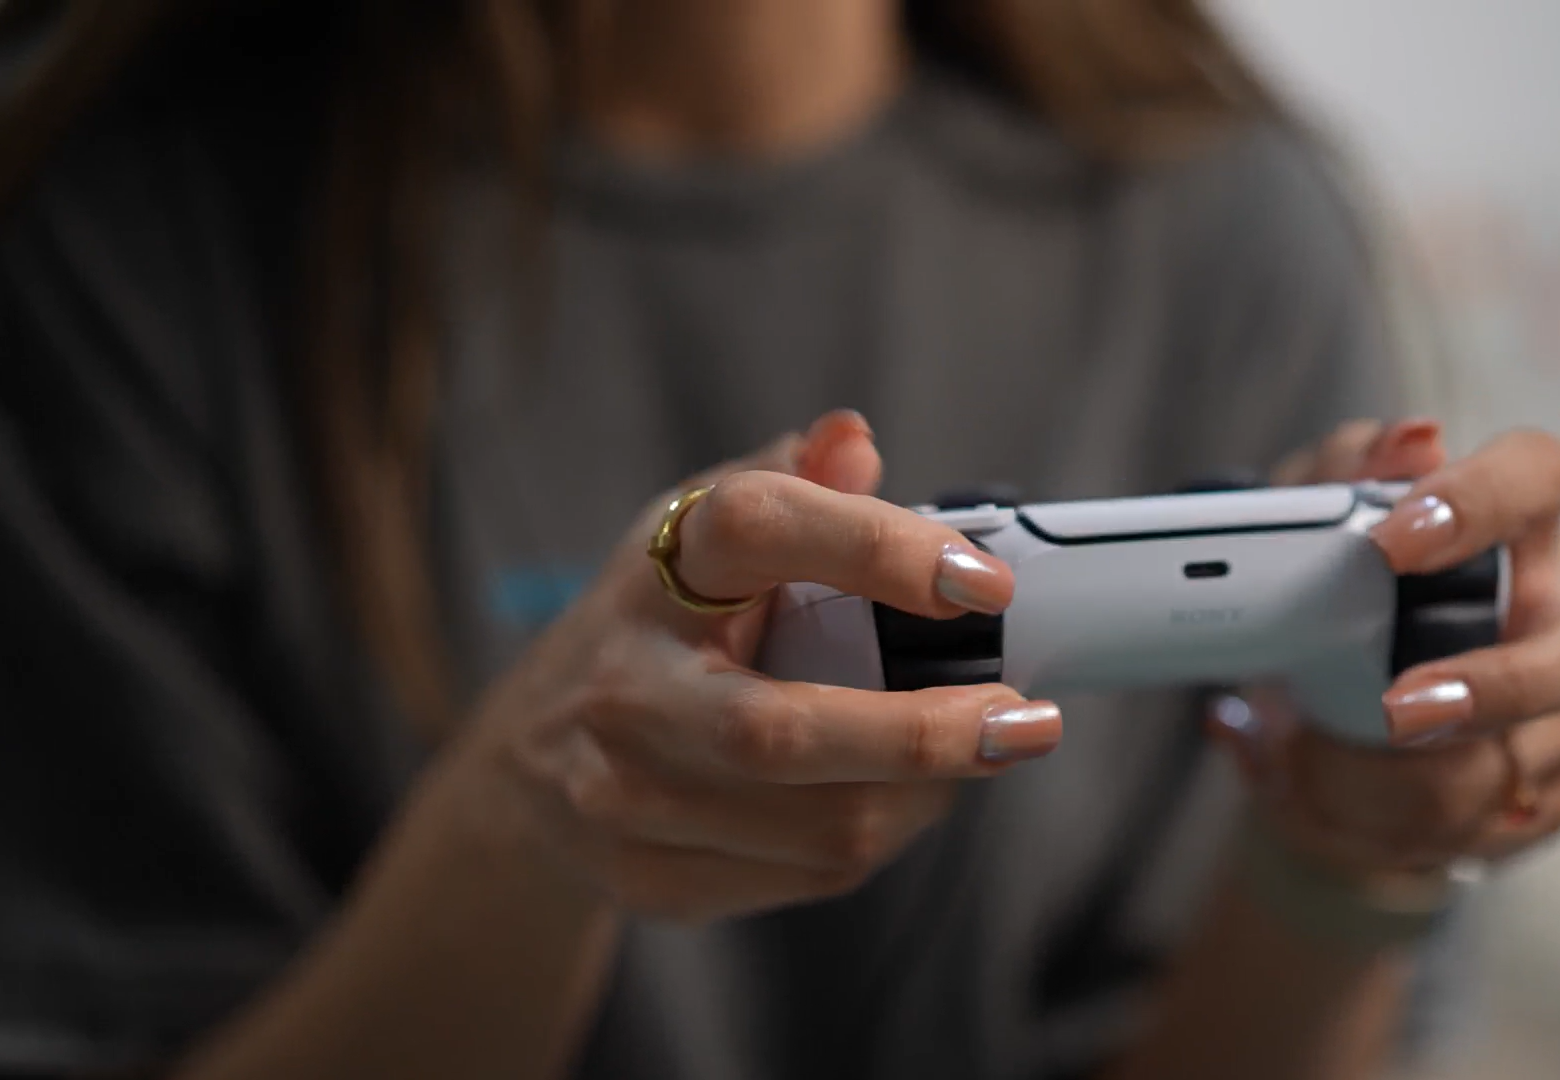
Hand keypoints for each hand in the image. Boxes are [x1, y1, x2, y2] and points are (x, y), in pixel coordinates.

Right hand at [430, 410, 1061, 922]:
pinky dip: (881, 835)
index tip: (984, 581)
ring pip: (817, 825)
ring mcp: (624, 796)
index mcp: (654, 573)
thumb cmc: (653, 628)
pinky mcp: (648, 878)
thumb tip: (854, 439)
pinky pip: (809, 876)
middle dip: (924, 735)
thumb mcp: (697, 534)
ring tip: (976, 754)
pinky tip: (903, 797)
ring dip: (926, 796)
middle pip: (781, 732)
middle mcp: (625, 688)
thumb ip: (787, 483)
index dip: (877, 548)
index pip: (759, 530)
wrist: (529, 762)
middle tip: (1029, 723)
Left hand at [1219, 419, 1559, 874]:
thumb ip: (1338, 477)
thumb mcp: (1300, 538)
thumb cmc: (1328, 614)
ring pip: (1519, 762)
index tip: (1396, 542)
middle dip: (1499, 689)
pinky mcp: (1548, 799)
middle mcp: (1558, 619)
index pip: (1537, 476)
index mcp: (1507, 530)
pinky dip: (1399, 822)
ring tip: (1319, 761)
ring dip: (1402, 776)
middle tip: (1399, 710)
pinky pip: (1487, 825)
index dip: (1481, 502)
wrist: (1312, 743)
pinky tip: (1353, 805)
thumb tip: (1409, 440)